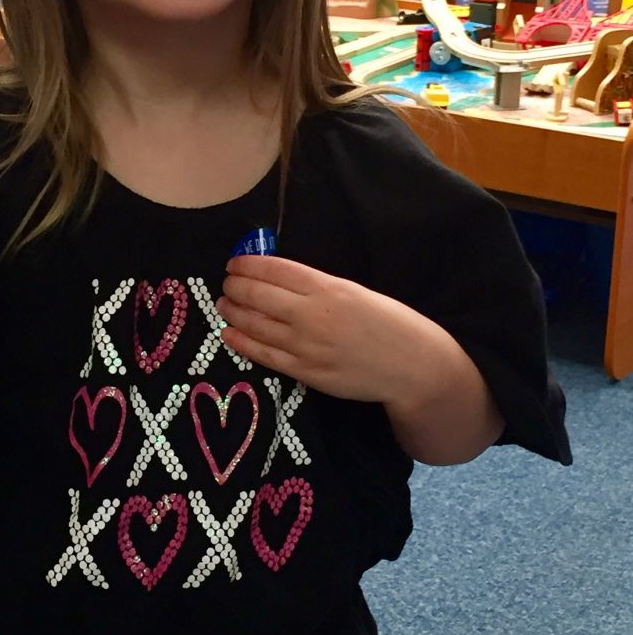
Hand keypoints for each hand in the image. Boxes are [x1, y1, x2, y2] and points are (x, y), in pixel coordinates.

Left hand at [217, 255, 448, 405]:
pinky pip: (264, 355)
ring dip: (233, 311)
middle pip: (258, 295)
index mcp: (327, 288)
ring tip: (223, 303)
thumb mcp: (355, 291)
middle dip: (235, 286)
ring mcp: (306, 345)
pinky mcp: (305, 372)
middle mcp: (312, 314)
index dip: (249, 264)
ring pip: (255, 324)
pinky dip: (241, 342)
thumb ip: (318, 286)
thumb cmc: (388, 322)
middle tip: (226, 282)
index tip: (234, 262)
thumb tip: (278, 278)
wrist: (411, 365)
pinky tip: (228, 333)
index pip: (275, 270)